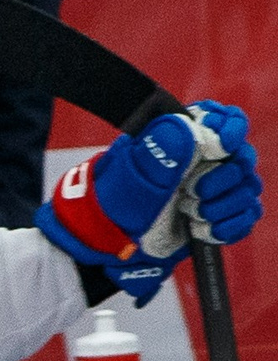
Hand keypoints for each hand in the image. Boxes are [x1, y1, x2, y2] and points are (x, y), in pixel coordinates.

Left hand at [40, 103, 262, 304]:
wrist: (111, 240)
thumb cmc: (118, 201)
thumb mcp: (136, 172)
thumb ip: (165, 149)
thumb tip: (190, 127)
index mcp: (186, 140)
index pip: (228, 120)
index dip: (231, 130)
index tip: (220, 147)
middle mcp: (204, 162)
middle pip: (243, 159)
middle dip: (224, 178)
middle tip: (193, 192)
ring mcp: (214, 189)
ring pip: (248, 189)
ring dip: (225, 205)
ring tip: (193, 213)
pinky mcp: (218, 216)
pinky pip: (246, 216)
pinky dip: (229, 225)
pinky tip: (203, 229)